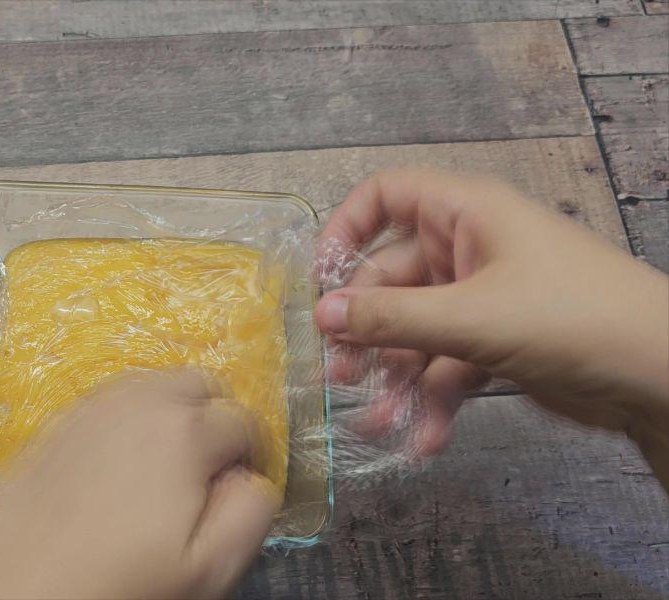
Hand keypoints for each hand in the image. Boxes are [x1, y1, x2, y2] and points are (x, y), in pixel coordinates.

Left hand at [0, 370, 280, 599]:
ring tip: (166, 467)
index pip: (244, 420)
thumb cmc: (114, 585)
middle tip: (208, 471)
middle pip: (200, 383)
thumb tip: (252, 480)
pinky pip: (110, 400)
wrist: (17, 592)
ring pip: (153, 384)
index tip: (240, 487)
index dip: (252, 455)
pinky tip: (119, 464)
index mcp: (185, 433)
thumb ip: (249, 513)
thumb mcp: (206, 568)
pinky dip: (129, 418)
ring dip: (172, 412)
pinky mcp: (58, 422)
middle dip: (215, 419)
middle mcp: (139, 403)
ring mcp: (92, 407)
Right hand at [313, 169, 668, 483]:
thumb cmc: (576, 319)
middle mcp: (470, 249)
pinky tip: (423, 438)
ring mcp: (482, 299)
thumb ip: (392, 318)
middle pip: (391, 278)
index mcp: (467, 213)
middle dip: (366, 328)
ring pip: (414, 331)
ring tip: (377, 420)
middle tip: (341, 372)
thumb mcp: (472, 318)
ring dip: (394, 376)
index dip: (346, 230)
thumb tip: (323, 315)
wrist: (662, 377)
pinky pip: (445, 366)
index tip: (322, 281)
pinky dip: (431, 400)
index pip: (387, 196)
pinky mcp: (496, 344)